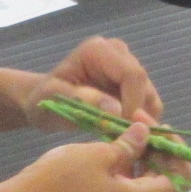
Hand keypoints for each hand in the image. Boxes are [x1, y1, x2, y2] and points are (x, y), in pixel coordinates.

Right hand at [7, 129, 181, 191]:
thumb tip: (148, 133)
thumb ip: (130, 144)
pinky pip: (130, 190)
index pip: (180, 180)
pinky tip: (118, 147)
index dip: (176, 152)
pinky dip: (130, 168)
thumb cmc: (62, 177)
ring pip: (147, 184)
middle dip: (160, 151)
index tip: (160, 128)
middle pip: (165, 182)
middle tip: (143, 124)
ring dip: (145, 157)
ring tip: (131, 130)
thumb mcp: (100, 153)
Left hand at [25, 36, 163, 129]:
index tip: (123, 130)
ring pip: (150, 97)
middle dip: (138, 115)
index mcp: (99, 50)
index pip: (132, 75)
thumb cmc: (43, 98)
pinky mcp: (132, 83)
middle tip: (124, 140)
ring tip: (122, 140)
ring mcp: (127, 66)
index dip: (134, 104)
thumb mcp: (53, 99)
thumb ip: (82, 100)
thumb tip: (116, 110)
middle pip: (144, 85)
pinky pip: (147, 105)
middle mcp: (118, 53)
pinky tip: (124, 136)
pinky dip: (140, 123)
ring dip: (141, 121)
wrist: (41, 99)